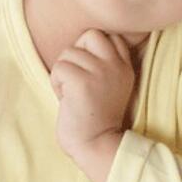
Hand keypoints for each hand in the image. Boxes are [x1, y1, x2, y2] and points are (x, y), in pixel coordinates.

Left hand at [49, 29, 136, 157]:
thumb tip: (77, 45)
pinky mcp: (83, 82)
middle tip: (76, 79)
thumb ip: (100, 65)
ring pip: (69, 52)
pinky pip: (59, 67)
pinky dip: (56, 83)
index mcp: (125, 68)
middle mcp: (117, 67)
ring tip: (72, 94)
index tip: (88, 73)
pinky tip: (66, 100)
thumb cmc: (94, 120)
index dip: (93, 50)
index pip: (111, 36)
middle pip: (90, 35)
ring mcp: (101, 73)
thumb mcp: (107, 87)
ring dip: (63, 72)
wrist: (95, 146)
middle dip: (76, 53)